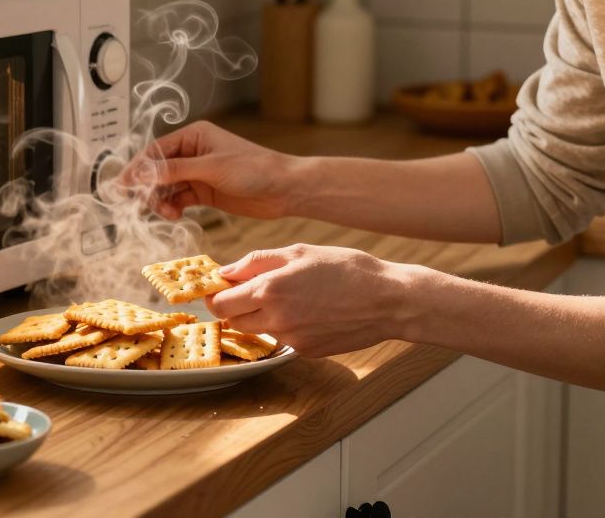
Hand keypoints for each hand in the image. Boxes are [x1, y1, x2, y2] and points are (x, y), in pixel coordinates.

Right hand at [120, 121, 299, 219]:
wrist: (284, 190)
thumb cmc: (254, 170)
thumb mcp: (210, 168)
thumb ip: (174, 170)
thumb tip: (140, 172)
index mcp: (194, 136)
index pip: (156, 150)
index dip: (137, 168)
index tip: (122, 186)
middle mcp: (193, 152)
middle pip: (157, 169)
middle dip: (148, 187)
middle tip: (139, 204)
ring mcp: (198, 172)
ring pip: (166, 186)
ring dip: (160, 200)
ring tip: (167, 213)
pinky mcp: (204, 191)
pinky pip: (178, 198)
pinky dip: (172, 206)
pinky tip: (175, 215)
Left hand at [204, 244, 428, 356]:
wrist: (388, 300)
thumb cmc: (346, 269)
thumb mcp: (299, 252)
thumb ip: (257, 262)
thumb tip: (226, 272)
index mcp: (269, 290)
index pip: (220, 304)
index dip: (217, 296)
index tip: (221, 288)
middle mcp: (276, 319)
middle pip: (234, 322)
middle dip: (236, 307)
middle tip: (253, 291)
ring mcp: (291, 340)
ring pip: (259, 331)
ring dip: (262, 317)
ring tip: (291, 297)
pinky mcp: (306, 352)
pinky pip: (284, 339)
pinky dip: (288, 326)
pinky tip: (311, 311)